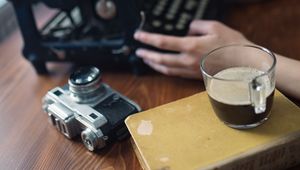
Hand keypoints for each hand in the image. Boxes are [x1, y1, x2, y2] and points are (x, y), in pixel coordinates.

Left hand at [134, 20, 250, 78]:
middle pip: (160, 59)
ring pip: (166, 69)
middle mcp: (188, 60)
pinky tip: (162, 67)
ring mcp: (190, 70)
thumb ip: (197, 25)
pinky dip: (165, 70)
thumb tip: (188, 29)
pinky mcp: (194, 76)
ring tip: (147, 60)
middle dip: (146, 55)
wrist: (245, 65)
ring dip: (154, 65)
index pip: (163, 42)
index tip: (139, 36)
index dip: (148, 39)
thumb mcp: (215, 26)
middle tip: (138, 52)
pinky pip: (175, 74)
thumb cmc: (232, 45)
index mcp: (191, 46)